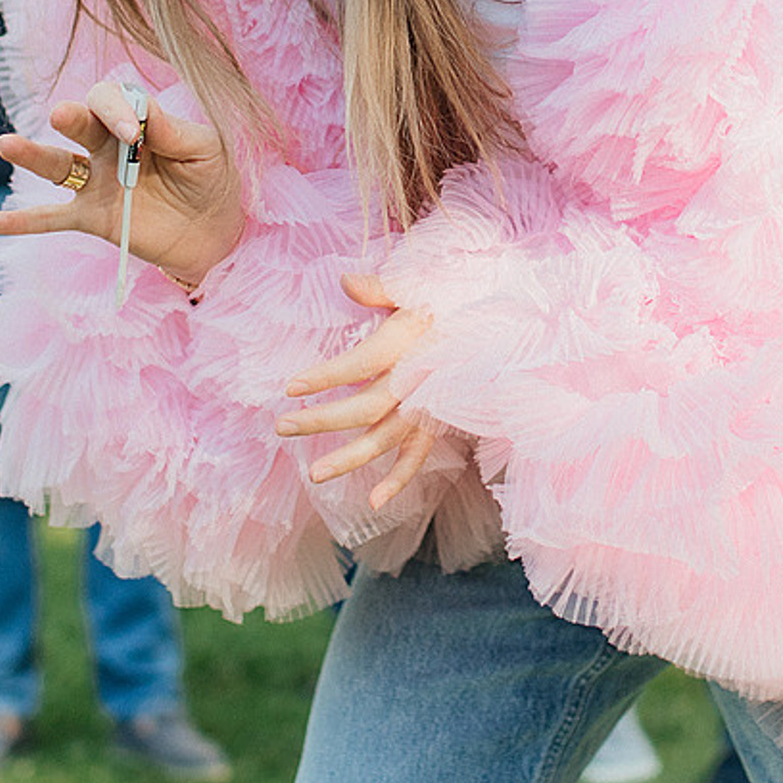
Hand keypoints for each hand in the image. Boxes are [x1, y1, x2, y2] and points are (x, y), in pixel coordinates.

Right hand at [0, 81, 244, 289]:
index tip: (130, 132)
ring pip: (57, 165)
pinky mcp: (92, 218)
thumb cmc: (212, 180)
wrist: (217, 233)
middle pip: (80, 125)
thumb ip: (174, 131)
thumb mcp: (206, 151)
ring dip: (32, 155)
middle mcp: (108, 148)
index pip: (113, 101)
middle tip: (63, 116)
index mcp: (136, 123)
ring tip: (6, 143)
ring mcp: (96, 183)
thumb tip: (141, 113)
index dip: (115, 110)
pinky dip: (23, 222)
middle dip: (72, 118)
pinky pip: (53, 219)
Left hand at [276, 274, 435, 509]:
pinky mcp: (437, 422)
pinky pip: (418, 456)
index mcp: (411, 341)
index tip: (290, 387)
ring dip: (350, 458)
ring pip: (386, 438)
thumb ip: (381, 288)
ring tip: (314, 473)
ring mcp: (429, 405)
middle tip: (281, 426)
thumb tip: (345, 281)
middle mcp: (419, 378)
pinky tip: (372, 502)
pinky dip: (398, 480)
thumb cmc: (451, 300)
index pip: (363, 363)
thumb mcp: (419, 285)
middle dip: (323, 419)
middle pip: (366, 406)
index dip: (327, 376)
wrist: (500, 323)